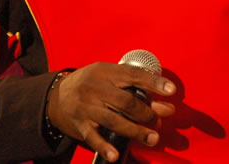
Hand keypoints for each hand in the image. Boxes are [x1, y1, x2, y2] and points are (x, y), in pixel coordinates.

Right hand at [46, 62, 176, 161]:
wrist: (56, 96)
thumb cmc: (90, 84)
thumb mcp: (108, 78)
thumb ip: (134, 88)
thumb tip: (164, 106)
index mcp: (106, 72)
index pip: (134, 75)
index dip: (154, 83)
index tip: (171, 90)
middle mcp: (95, 88)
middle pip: (126, 101)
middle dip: (146, 113)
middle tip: (159, 121)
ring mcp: (86, 107)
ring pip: (114, 120)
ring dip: (135, 131)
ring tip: (152, 138)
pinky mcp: (79, 125)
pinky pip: (93, 137)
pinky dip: (105, 147)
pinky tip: (115, 155)